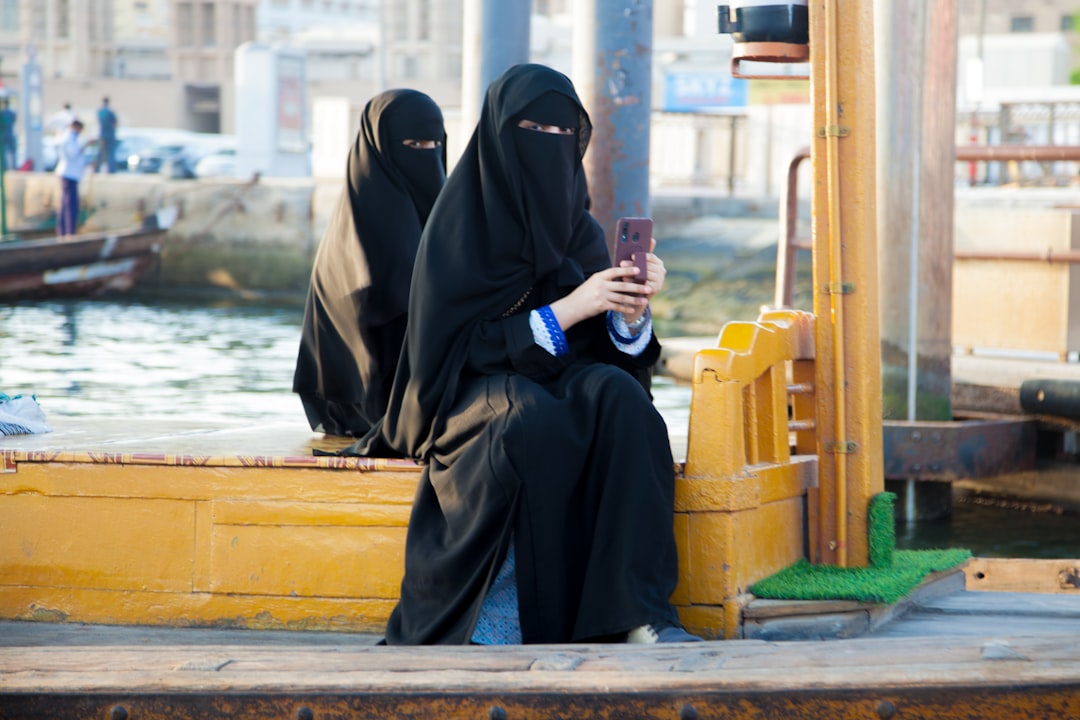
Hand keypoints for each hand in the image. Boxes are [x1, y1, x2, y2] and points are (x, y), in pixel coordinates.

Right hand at [549, 238, 665, 330]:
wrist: (572, 306)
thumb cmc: (583, 294)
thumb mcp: (592, 282)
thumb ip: (605, 280)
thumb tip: (620, 277)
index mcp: (599, 277)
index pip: (615, 271)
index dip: (628, 270)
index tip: (639, 270)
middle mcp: (601, 285)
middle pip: (622, 285)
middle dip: (637, 287)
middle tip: (648, 288)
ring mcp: (601, 296)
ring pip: (622, 297)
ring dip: (634, 299)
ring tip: (644, 300)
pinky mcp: (601, 306)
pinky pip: (616, 307)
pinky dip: (625, 308)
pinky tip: (632, 310)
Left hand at [619, 237, 665, 325]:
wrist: (636, 296)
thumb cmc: (635, 277)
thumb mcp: (636, 266)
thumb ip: (640, 255)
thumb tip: (650, 239)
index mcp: (657, 262)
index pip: (651, 256)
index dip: (641, 256)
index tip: (632, 255)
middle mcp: (661, 270)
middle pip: (647, 265)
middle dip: (633, 264)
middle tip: (622, 263)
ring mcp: (660, 279)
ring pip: (645, 274)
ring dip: (633, 274)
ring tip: (622, 274)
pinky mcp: (657, 288)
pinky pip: (645, 283)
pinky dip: (635, 283)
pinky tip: (627, 282)